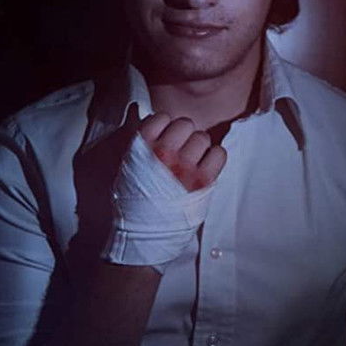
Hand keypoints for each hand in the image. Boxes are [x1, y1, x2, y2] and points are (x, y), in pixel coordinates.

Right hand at [100, 108, 227, 270]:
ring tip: (194, 161)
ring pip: (203, 137)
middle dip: (184, 135)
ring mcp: (185, 167)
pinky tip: (206, 167)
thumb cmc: (133, 202)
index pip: (161, 117)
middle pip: (185, 124)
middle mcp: (163, 154)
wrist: (142, 237)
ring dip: (200, 147)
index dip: (165, 126)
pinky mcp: (203, 182)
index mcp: (141, 149)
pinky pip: (219, 153)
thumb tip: (138, 109)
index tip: (165, 137)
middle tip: (182, 149)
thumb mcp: (127, 167)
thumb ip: (138, 140)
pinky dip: (215, 157)